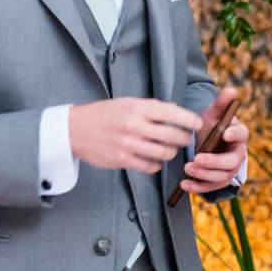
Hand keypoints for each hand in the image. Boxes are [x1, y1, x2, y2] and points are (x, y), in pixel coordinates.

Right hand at [68, 97, 200, 173]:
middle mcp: (133, 125)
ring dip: (170, 153)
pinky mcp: (122, 160)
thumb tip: (178, 113)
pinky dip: (156, 165)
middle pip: (172, 136)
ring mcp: (128, 144)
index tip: (197, 124)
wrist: (74, 129)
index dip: (189, 120)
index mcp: (136, 108)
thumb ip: (151, 108)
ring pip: (164, 153)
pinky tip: (153, 160)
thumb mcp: (126, 103)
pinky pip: (150, 167)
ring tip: (168, 150)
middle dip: (183, 139)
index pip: (172, 113)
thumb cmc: (103, 114)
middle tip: (184, 139)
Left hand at [179, 86, 248, 198]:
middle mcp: (237, 154)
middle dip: (215, 162)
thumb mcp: (214, 114)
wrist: (204, 142)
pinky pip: (211, 188)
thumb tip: (231, 90)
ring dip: (204, 175)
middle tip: (198, 158)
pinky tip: (184, 184)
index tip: (225, 132)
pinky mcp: (218, 182)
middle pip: (232, 162)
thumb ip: (221, 103)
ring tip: (187, 168)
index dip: (235, 134)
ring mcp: (229, 170)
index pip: (243, 134)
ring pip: (221, 177)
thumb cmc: (212, 126)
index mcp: (238, 135)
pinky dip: (197, 187)